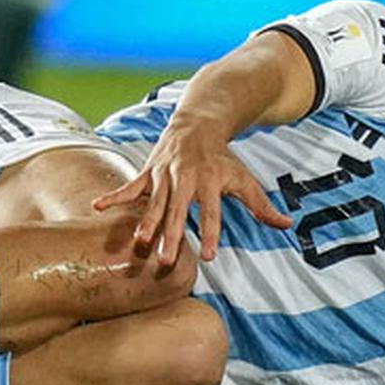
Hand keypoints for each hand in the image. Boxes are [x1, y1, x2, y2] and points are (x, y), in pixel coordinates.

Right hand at [93, 113, 291, 264]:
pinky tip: (97, 207)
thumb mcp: (244, 179)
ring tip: (138, 242)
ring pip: (153, 202)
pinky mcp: (148, 171)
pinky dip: (114, 196)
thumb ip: (261, 205)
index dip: (210, 233)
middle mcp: (186, 178)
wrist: (197, 124)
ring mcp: (164, 174)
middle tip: (165, 259)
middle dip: (171, 234)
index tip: (207, 256)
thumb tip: (287, 225)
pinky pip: (130, 186)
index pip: (212, 212)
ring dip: (145, 222)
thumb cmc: (222, 159)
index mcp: (210, 182)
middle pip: (178, 211)